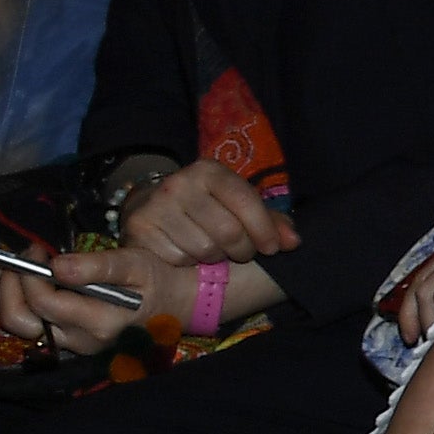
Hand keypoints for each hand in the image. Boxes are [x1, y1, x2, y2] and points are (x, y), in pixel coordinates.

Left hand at [0, 260, 149, 359]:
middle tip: (12, 257)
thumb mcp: (135, 264)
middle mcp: (79, 339)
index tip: (36, 248)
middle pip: (20, 320)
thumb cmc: (155, 281)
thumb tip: (57, 265)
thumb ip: (98, 266)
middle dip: (6, 286)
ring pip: (17, 324)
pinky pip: (25, 323)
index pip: (45, 303)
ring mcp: (69, 343)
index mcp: (98, 322)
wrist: (172, 305)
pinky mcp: (64, 338)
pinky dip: (7, 299)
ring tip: (3, 264)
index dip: (29, 274)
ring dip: (2, 292)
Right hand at [110, 157, 293, 270]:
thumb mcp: (237, 204)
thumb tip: (294, 241)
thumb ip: (270, 220)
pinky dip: (188, 262)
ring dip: (215, 258)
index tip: (272, 248)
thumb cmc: (206, 206)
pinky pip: (178, 258)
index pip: (246, 201)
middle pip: (228, 232)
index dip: (265, 230)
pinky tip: (186, 251)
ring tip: (212, 249)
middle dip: (242, 250)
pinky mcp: (139, 227)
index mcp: (209, 171)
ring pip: (203, 249)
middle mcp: (180, 183)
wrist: (149, 203)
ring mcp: (156, 204)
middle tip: (240, 252)